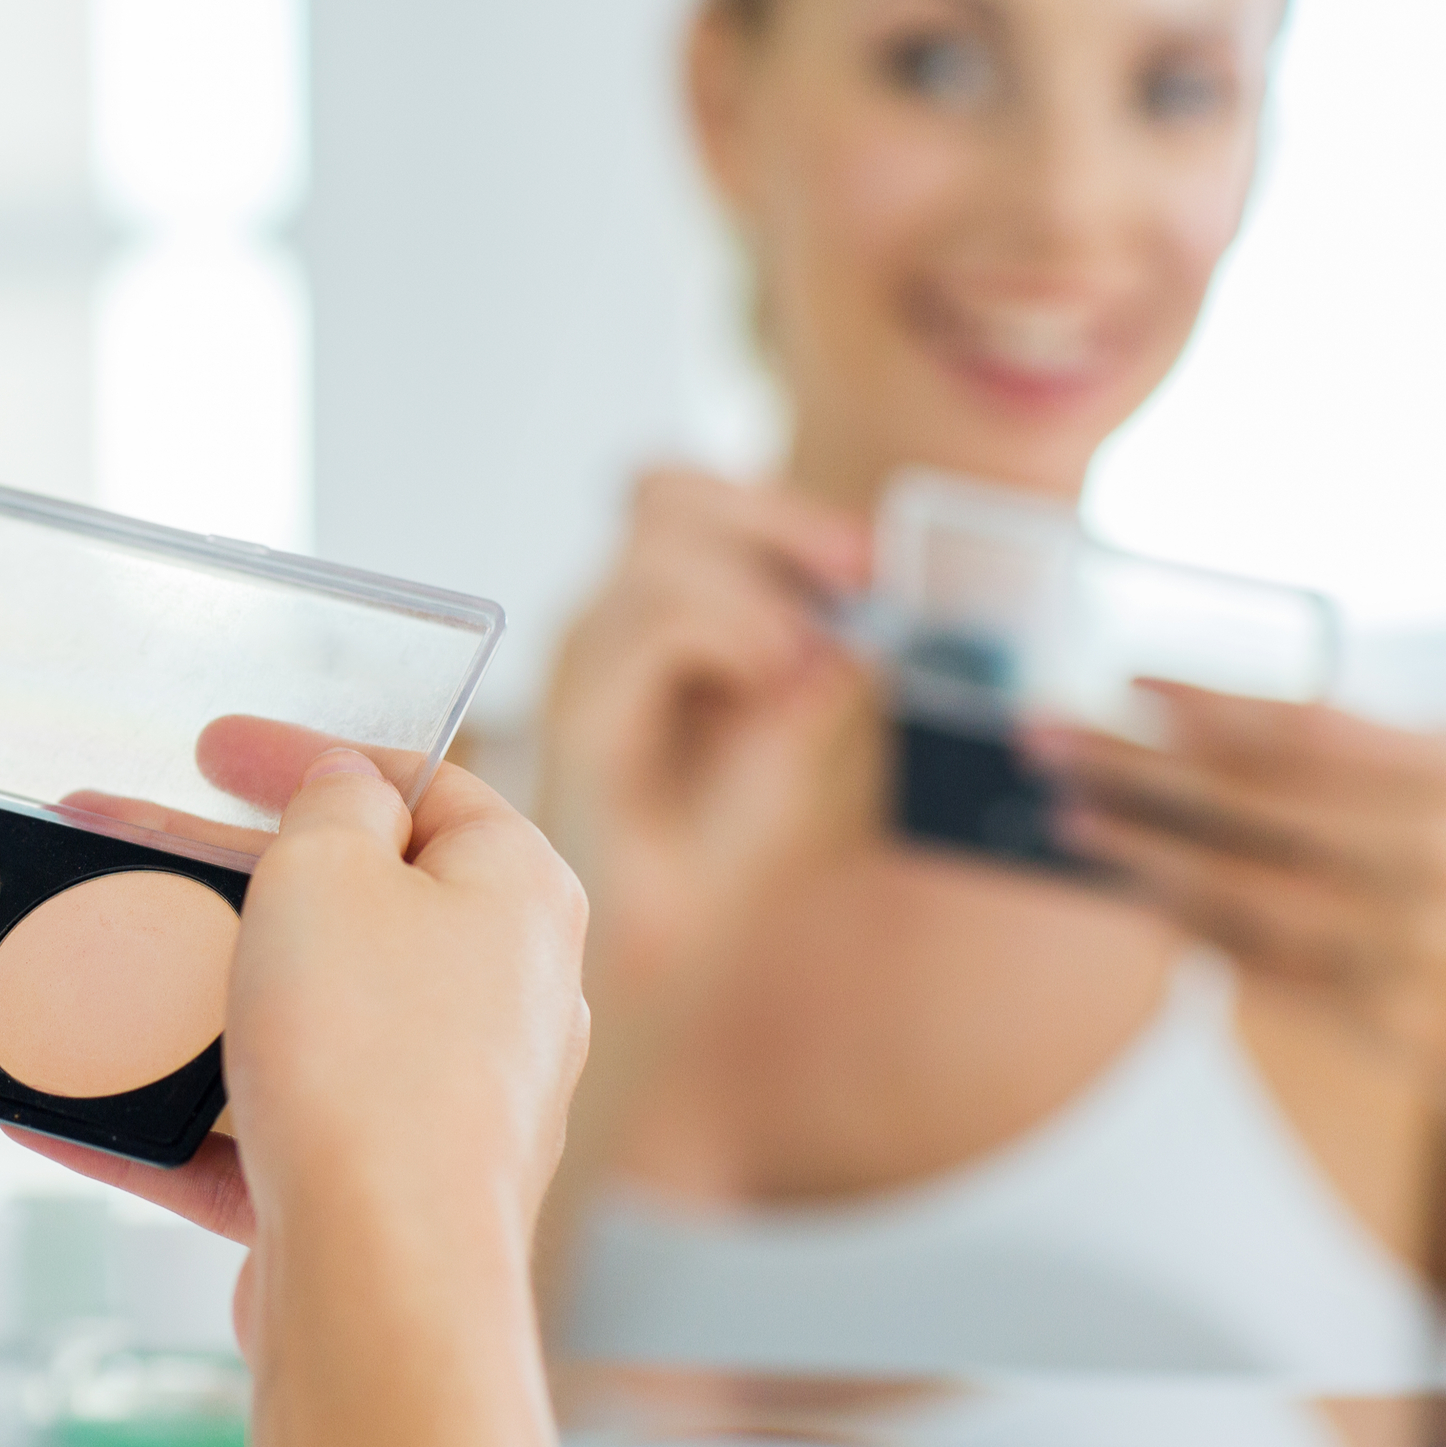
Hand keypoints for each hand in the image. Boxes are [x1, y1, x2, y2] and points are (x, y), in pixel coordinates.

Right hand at [16, 733, 590, 1345]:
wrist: (382, 1275)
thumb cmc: (371, 1057)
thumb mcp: (329, 869)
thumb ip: (330, 806)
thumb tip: (347, 792)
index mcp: (515, 895)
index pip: (419, 787)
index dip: (309, 755)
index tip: (211, 747)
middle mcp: (497, 996)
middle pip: (341, 904)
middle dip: (211, 869)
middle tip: (112, 836)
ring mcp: (441, 1101)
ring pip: (294, 1021)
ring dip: (182, 990)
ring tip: (76, 961)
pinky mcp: (378, 1191)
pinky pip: (259, 1133)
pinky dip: (169, 1117)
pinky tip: (61, 1111)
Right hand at [536, 469, 874, 1010]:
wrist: (659, 953)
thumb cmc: (710, 850)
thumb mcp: (788, 729)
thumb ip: (814, 661)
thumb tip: (860, 607)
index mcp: (642, 612)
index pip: (677, 495)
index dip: (771, 505)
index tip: (865, 557)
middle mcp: (599, 623)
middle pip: (664, 493)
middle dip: (776, 521)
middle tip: (858, 575)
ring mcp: (581, 662)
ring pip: (658, 542)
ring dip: (757, 582)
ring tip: (803, 658)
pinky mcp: (580, 713)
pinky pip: (654, 619)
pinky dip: (732, 629)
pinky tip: (772, 681)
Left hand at [1041, 684, 1445, 1083]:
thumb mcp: (1443, 781)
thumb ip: (1336, 747)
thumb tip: (1175, 719)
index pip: (1308, 727)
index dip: (1209, 701)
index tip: (1124, 678)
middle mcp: (1434, 859)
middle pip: (1256, 805)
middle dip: (1136, 768)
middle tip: (1045, 742)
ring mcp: (1410, 946)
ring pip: (1248, 896)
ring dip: (1142, 854)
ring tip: (1066, 817)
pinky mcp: (1384, 1016)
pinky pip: (1262, 967)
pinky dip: (1189, 927)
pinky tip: (1129, 892)